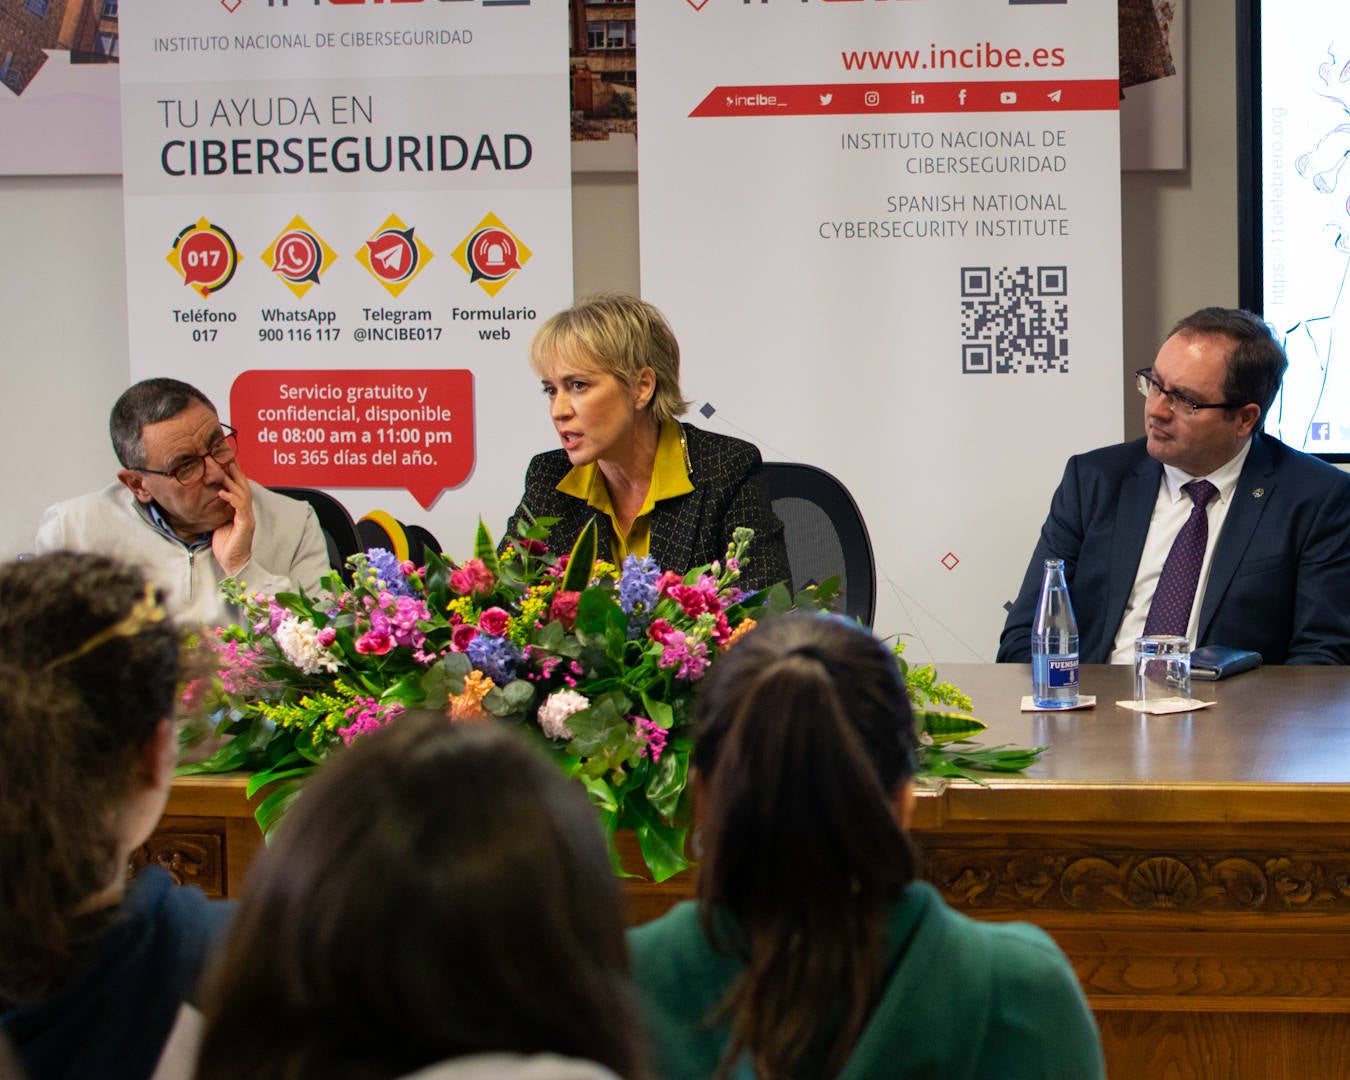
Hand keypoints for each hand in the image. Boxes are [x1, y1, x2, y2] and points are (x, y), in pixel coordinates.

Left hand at [212, 461, 255, 576]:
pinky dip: (232, 498)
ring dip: (233, 482)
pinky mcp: (245, 525)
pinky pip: (240, 507)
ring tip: (223, 472)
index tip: (225, 462)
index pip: (239, 489)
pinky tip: (222, 492)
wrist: (234, 564)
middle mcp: (246, 512)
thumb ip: (217, 512)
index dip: (234, 475)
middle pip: (244, 486)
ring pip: (243, 494)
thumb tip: (207, 502)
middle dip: (236, 472)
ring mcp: (247, 518)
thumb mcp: (218, 524)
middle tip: (227, 458)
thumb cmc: (226, 546)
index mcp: (240, 511)